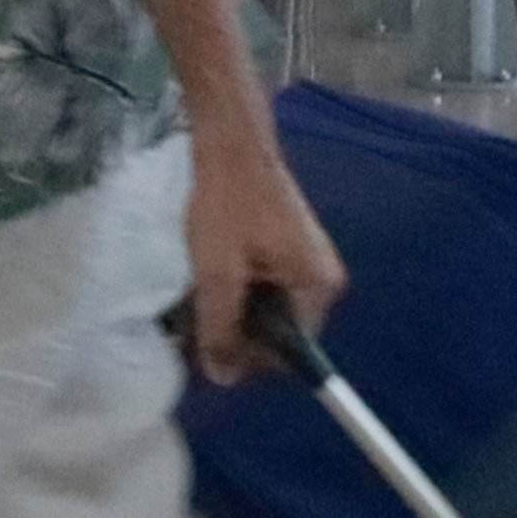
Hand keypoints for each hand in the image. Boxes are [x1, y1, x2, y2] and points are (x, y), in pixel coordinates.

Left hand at [175, 132, 346, 385]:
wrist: (229, 139)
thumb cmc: (227, 203)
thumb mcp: (218, 273)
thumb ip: (221, 328)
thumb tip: (224, 379)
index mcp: (317, 287)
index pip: (290, 352)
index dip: (249, 358)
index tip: (210, 348)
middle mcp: (322, 279)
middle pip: (280, 332)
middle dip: (238, 333)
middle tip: (194, 323)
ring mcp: (306, 261)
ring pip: (267, 309)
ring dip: (233, 310)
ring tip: (196, 300)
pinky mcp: (288, 246)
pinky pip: (265, 285)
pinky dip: (238, 288)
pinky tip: (208, 277)